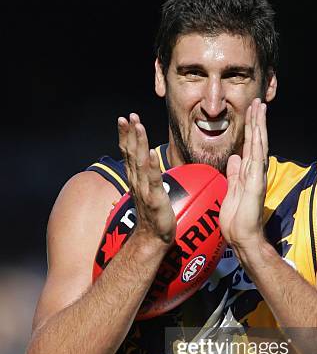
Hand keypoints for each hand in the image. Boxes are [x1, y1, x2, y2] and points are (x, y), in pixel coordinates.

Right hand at [118, 113, 175, 245]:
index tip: (125, 119)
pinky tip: (150, 153)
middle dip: (130, 133)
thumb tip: (149, 162)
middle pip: (131, 153)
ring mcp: (145, 189)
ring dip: (139, 143)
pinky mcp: (155, 199)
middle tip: (129, 116)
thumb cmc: (152, 214)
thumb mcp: (147, 190)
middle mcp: (137, 181)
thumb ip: (147, 175)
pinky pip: (153, 180)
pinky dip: (151, 166)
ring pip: (140, 162)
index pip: (128, 153)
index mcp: (135, 178)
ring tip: (138, 126)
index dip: (126, 135)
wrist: (153, 237)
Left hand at [219, 99, 267, 253]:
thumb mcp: (231, 190)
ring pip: (259, 146)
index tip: (251, 112)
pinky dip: (258, 143)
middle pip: (257, 141)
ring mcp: (257, 177)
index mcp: (248, 173)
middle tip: (258, 102)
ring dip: (259, 126)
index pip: (250, 146)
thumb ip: (234, 174)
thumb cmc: (237, 219)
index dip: (251, 128)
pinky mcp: (256, 184)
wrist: (242, 237)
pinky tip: (259, 130)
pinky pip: (257, 159)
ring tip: (260, 108)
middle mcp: (255, 172)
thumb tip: (235, 158)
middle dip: (257, 121)